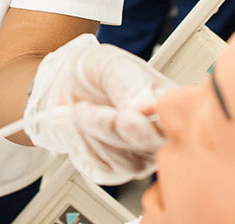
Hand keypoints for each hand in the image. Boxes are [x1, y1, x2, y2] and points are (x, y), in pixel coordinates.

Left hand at [24, 34, 172, 184]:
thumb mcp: (110, 64)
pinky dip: (82, 146)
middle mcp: (158, 133)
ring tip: (78, 108)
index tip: (126, 115)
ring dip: (92, 133)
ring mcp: (139, 155)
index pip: (173, 124)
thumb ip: (128, 82)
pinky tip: (77, 125)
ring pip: (126, 162)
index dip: (151, 125)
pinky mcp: (114, 170)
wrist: (61, 82)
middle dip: (112, 129)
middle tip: (84, 109)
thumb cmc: (93, 69)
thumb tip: (145, 107)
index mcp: (165, 101)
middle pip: (149, 147)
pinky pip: (103, 169)